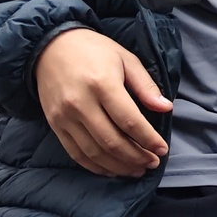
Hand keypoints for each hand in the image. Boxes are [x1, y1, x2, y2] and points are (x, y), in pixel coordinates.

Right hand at [35, 28, 171, 177]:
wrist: (49, 47)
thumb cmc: (94, 50)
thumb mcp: (126, 58)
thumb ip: (145, 86)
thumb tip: (166, 108)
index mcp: (102, 84)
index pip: (129, 121)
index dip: (149, 139)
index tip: (163, 149)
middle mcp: (80, 103)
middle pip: (112, 141)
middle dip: (136, 157)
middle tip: (153, 163)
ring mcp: (64, 117)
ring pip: (94, 152)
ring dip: (118, 166)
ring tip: (137, 169)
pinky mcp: (55, 125)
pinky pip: (76, 153)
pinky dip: (96, 166)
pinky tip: (112, 169)